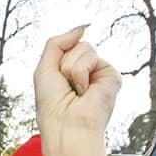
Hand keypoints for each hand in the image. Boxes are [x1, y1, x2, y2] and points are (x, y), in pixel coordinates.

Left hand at [34, 26, 120, 155]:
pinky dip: (81, 72)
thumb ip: (57, 43)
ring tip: (75, 90)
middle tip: (65, 87)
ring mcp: (99, 74)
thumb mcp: (44, 69)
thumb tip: (81, 29)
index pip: (65, 48)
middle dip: (63, 64)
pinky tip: (85, 91)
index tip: (55, 84)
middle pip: (75, 44)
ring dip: (71, 69)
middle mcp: (86, 73)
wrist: (66, 126)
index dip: (56, 62)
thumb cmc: (52, 106)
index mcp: (70, 73)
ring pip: (83, 47)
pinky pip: (91, 56)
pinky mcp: (111, 76)